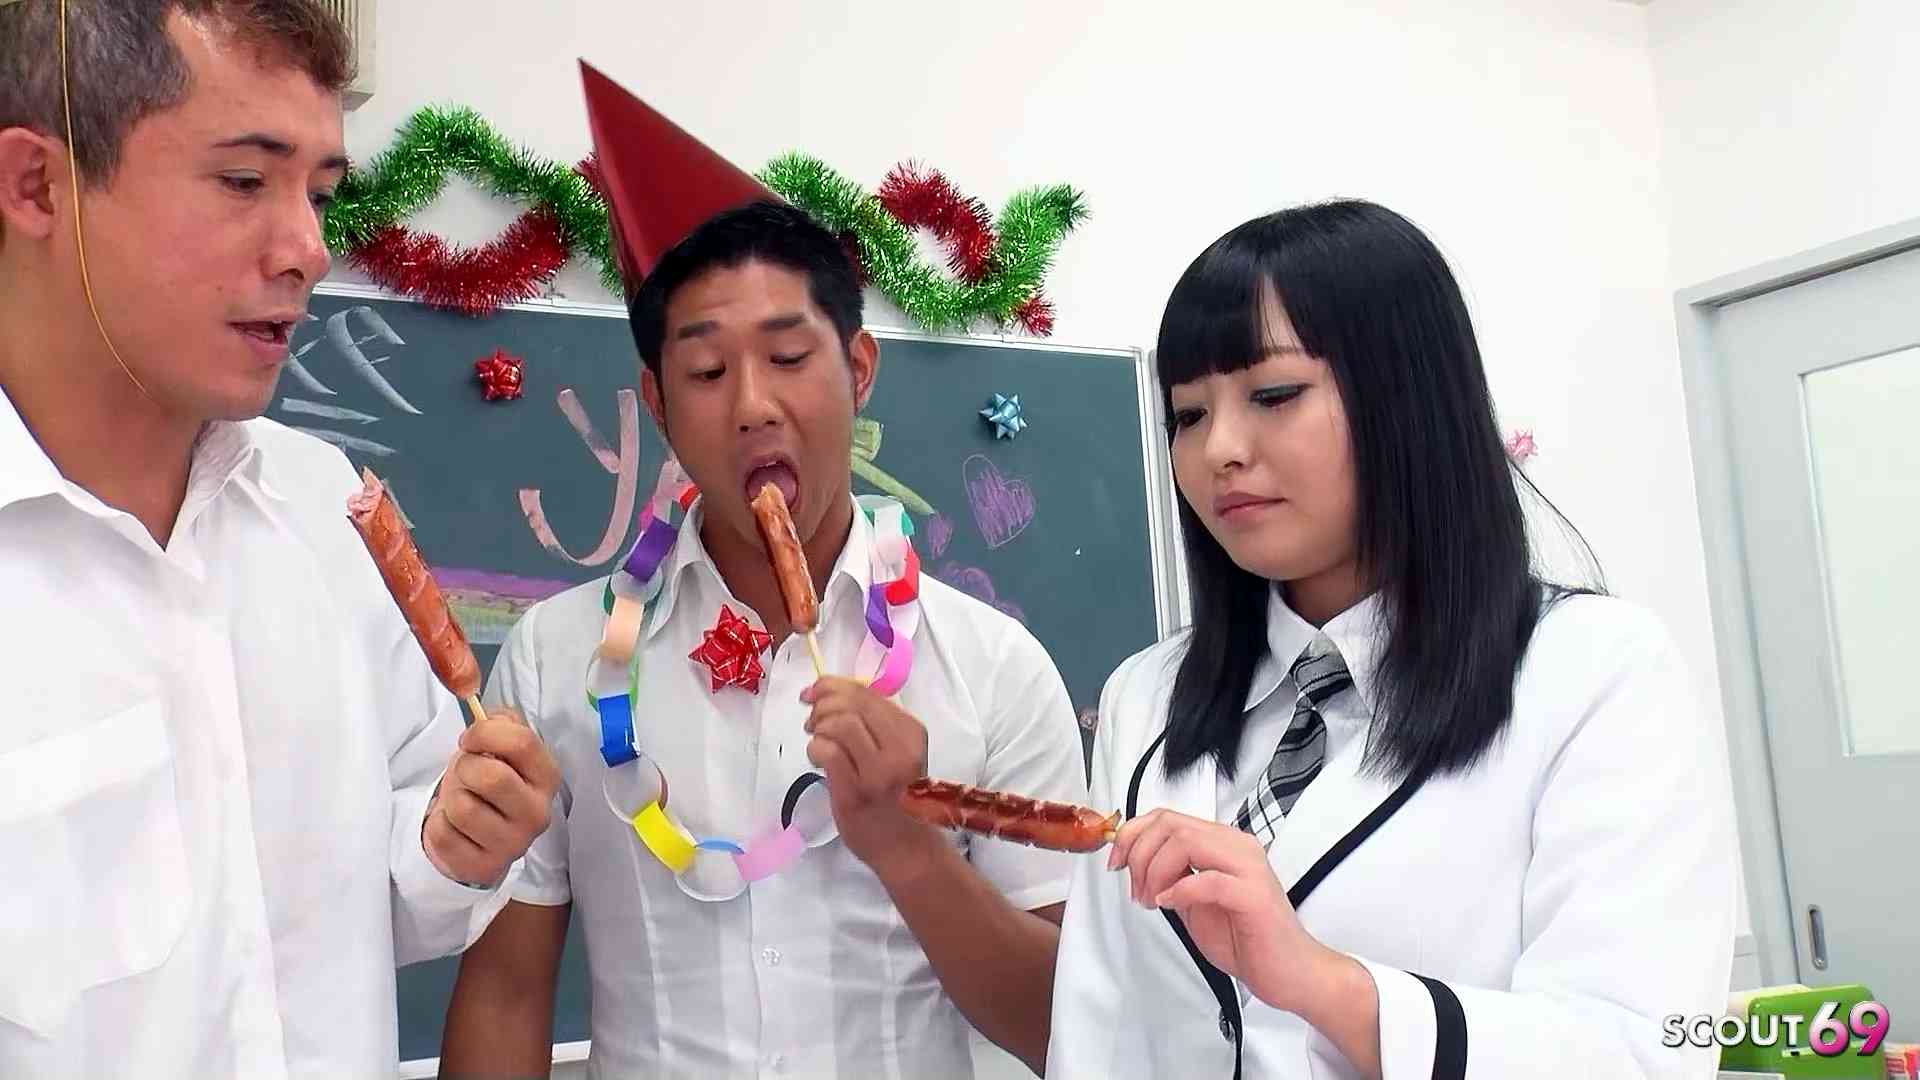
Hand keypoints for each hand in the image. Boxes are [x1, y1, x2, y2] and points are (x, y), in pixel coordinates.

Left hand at [423, 705, 559, 887]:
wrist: (477, 834)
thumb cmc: (488, 784)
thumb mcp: (500, 748)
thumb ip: (500, 723)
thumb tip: (483, 712)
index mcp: (547, 777)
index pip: (522, 742)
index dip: (484, 733)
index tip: (468, 739)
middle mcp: (538, 813)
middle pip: (491, 776)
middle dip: (465, 767)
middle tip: (465, 772)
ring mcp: (514, 845)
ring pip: (463, 807)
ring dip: (451, 797)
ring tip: (461, 799)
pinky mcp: (484, 867)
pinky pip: (444, 834)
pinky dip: (439, 824)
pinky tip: (454, 826)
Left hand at [801, 676, 934, 875]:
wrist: (906, 848)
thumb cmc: (898, 799)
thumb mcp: (899, 753)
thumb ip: (875, 725)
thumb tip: (831, 694)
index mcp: (911, 732)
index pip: (867, 693)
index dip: (833, 685)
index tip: (814, 692)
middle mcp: (900, 748)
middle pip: (852, 704)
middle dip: (822, 703)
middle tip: (812, 720)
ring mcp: (879, 771)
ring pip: (840, 724)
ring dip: (819, 726)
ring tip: (815, 739)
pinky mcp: (856, 792)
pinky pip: (828, 752)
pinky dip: (815, 748)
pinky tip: (818, 759)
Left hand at [1108, 809, 1343, 1014]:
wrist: (1290, 972)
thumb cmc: (1248, 939)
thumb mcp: (1194, 902)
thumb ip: (1171, 877)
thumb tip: (1135, 863)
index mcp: (1223, 843)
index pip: (1167, 816)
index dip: (1132, 835)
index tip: (1116, 861)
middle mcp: (1237, 846)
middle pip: (1170, 824)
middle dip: (1138, 855)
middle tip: (1136, 890)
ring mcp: (1248, 867)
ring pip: (1184, 841)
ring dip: (1154, 872)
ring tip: (1153, 901)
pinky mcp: (1253, 895)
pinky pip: (1206, 879)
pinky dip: (1178, 890)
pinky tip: (1170, 905)